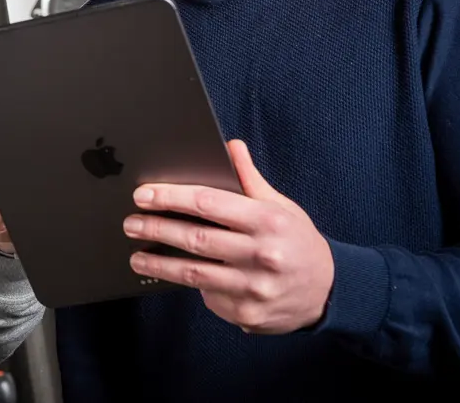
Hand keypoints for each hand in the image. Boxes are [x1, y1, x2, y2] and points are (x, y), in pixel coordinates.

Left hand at [123, 140, 333, 333]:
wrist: (329, 291)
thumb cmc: (297, 241)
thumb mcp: (280, 205)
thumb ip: (249, 178)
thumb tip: (230, 145)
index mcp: (267, 221)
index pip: (208, 203)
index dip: (171, 197)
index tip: (143, 195)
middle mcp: (262, 255)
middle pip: (195, 239)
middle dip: (156, 229)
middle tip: (130, 223)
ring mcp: (254, 288)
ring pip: (195, 274)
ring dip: (160, 265)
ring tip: (137, 256)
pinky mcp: (248, 314)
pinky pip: (209, 297)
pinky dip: (192, 287)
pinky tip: (179, 277)